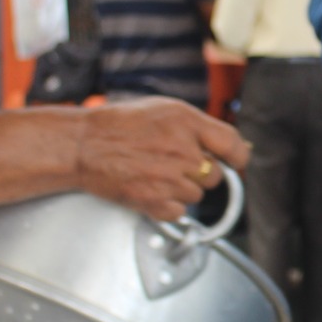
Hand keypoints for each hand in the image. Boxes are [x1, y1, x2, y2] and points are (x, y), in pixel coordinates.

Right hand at [76, 98, 250, 220]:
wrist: (83, 145)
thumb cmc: (120, 125)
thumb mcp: (165, 110)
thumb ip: (200, 127)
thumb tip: (236, 148)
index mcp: (186, 122)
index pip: (233, 144)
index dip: (238, 156)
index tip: (236, 162)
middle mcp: (182, 150)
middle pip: (214, 175)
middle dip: (199, 172)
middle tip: (173, 162)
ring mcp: (169, 177)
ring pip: (196, 195)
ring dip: (181, 189)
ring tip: (155, 172)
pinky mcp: (154, 201)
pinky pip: (178, 212)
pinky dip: (166, 206)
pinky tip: (150, 188)